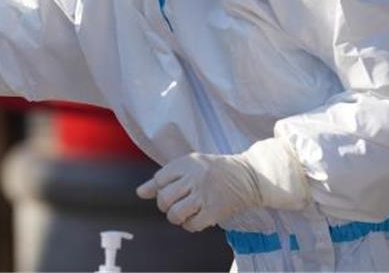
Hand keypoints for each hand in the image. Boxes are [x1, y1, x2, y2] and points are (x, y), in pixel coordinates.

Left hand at [136, 139, 309, 231]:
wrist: (249, 176)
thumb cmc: (215, 170)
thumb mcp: (189, 165)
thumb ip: (164, 178)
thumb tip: (140, 192)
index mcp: (186, 163)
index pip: (159, 179)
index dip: (158, 188)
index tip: (168, 190)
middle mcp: (194, 178)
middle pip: (164, 198)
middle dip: (164, 205)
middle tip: (172, 205)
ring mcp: (204, 195)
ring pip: (175, 213)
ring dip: (175, 217)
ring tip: (182, 214)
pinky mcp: (214, 211)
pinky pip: (192, 224)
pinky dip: (189, 225)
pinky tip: (194, 219)